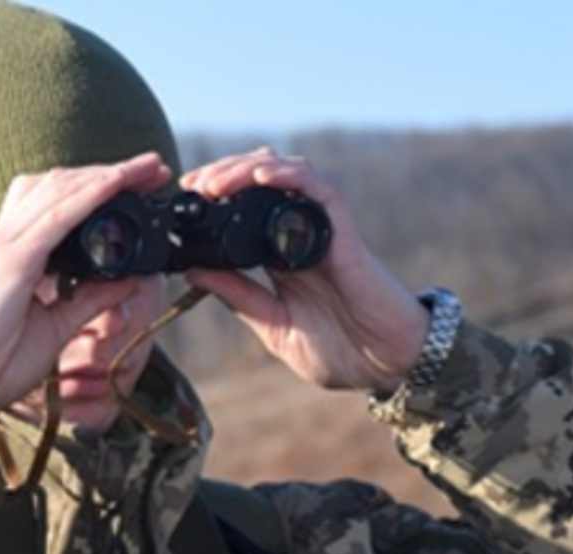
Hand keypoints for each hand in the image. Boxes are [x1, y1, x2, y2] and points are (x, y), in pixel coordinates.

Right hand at [0, 152, 172, 412]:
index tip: (135, 185)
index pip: (52, 202)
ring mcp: (4, 245)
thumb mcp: (54, 326)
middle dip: (108, 172)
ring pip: (60, 190)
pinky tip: (118, 183)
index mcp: (8, 252)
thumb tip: (129, 281)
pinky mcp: (11, 259)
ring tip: (146, 167)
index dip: (94, 187)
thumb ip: (89, 300)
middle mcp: (2, 239)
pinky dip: (91, 194)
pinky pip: (58, 215)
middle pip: (59, 185)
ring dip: (107, 174)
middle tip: (152, 167)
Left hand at [179, 148, 425, 392]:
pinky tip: (261, 175)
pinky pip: (319, 189)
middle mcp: (300, 233)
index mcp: (280, 255)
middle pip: (261, 180)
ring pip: (286, 174)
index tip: (184, 200)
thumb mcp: (274, 324)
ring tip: (214, 182)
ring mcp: (323, 229)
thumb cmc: (341, 350)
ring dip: (246, 169)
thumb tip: (194, 270)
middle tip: (191, 184)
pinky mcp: (344, 231)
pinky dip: (290, 176)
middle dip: (223, 174)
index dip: (215, 196)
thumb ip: (239, 296)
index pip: (244, 207)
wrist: (388, 365)